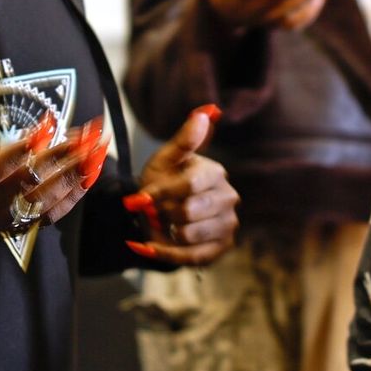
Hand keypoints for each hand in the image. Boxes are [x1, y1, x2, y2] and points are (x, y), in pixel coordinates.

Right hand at [0, 71, 107, 255]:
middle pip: (31, 183)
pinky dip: (76, 193)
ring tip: (98, 148)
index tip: (48, 123)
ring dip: (76, 174)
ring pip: (48, 199)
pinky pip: (54, 213)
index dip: (24, 147)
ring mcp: (6, 218)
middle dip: (62, 158)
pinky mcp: (21, 225)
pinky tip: (92, 170)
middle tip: (88, 134)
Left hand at [124, 105, 237, 266]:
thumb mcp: (165, 160)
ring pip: (189, 235)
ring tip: (159, 224)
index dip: (161, 193)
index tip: (142, 197)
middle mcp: (228, 198)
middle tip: (153, 210)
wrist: (157, 213)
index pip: (189, 185)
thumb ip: (183, 141)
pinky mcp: (221, 248)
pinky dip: (167, 253)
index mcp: (215, 173)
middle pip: (189, 211)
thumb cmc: (161, 182)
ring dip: (164, 232)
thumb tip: (204, 113)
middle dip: (162, 213)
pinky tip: (154, 245)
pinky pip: (193, 257)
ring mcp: (228, 224)